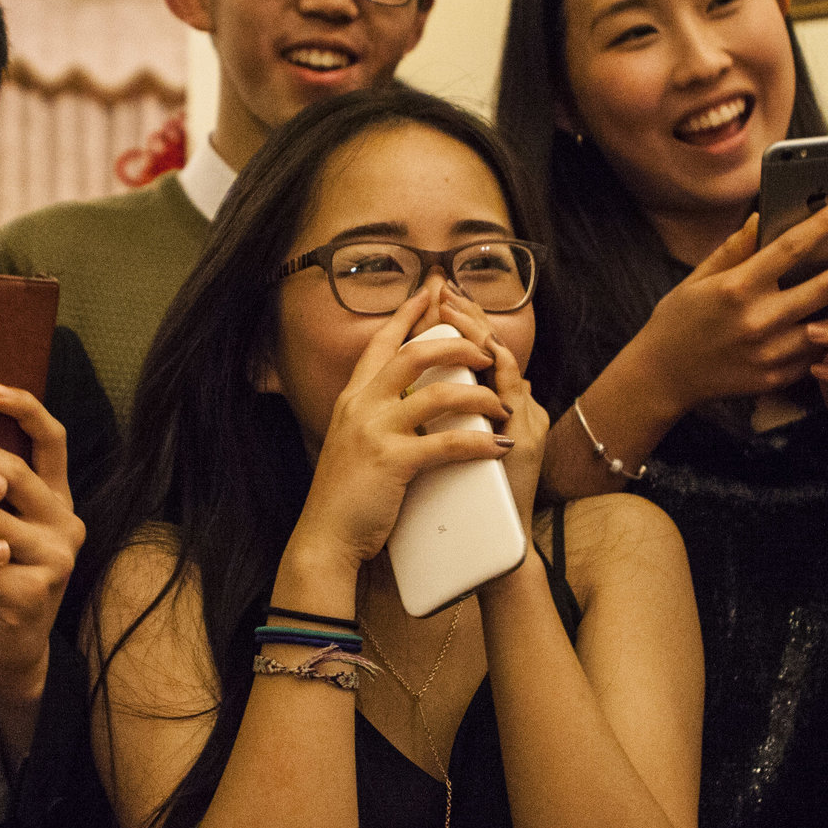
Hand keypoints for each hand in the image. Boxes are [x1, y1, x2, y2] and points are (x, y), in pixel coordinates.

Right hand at [284, 277, 515, 577]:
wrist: (325, 537)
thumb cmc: (344, 495)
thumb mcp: (352, 441)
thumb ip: (375, 415)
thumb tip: (407, 400)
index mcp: (352, 398)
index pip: (381, 342)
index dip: (408, 313)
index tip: (432, 290)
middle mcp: (360, 406)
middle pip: (414, 354)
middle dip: (456, 344)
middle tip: (487, 347)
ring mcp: (375, 431)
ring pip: (438, 394)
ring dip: (478, 396)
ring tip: (502, 402)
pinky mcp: (392, 462)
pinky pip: (447, 443)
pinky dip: (479, 443)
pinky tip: (500, 445)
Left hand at [432, 287, 547, 527]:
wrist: (488, 556)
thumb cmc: (464, 511)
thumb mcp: (445, 459)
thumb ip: (443, 428)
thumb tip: (423, 405)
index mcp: (491, 412)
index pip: (474, 355)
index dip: (456, 322)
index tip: (431, 294)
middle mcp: (512, 410)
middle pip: (491, 346)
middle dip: (465, 314)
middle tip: (442, 286)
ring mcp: (522, 423)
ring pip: (503, 359)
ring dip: (476, 330)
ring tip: (452, 307)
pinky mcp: (523, 440)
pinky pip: (510, 389)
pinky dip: (493, 362)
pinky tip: (479, 346)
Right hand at [629, 199, 827, 411]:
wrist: (663, 377)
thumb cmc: (679, 319)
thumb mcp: (698, 277)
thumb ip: (735, 248)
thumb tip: (765, 216)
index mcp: (736, 288)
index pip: (791, 248)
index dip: (823, 225)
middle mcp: (757, 320)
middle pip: (822, 288)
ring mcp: (769, 353)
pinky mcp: (776, 377)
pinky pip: (816, 353)